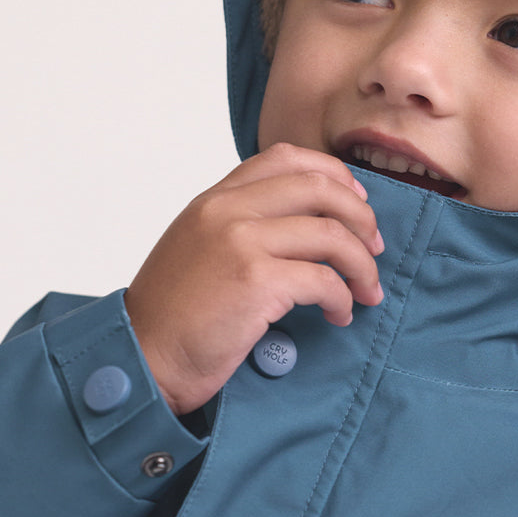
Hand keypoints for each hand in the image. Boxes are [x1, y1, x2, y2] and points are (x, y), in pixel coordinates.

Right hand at [124, 142, 383, 414]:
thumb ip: (234, 228)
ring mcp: (241, 242)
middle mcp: (227, 211)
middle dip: (361, 217)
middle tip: (374, 248)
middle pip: (320, 188)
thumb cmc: (170, 319)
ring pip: (331, 233)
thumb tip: (298, 230)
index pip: (284, 158)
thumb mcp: (194, 251)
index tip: (355, 204)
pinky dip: (343, 297)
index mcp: (213, 200)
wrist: (142, 358)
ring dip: (361, 264)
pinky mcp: (257, 281)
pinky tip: (340, 314)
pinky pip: (324, 279)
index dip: (332, 176)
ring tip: (366, 290)